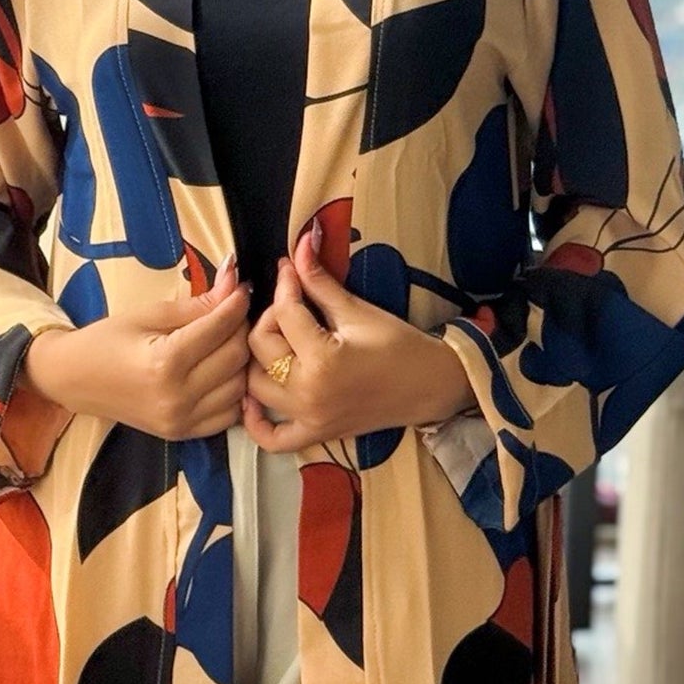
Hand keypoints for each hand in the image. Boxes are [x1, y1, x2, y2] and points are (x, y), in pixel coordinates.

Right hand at [21, 255, 252, 441]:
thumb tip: (234, 281)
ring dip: (240, 360)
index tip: (241, 287)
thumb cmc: (106, 340)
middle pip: (235, 357)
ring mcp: (181, 420)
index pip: (220, 328)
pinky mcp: (183, 434)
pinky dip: (232, 391)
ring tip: (226, 340)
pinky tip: (220, 372)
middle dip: (240, 328)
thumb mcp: (148, 314)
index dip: (236, 303)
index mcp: (165, 362)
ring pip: (238, 386)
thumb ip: (196, 303)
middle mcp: (178, 396)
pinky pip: (229, 414)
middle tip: (232, 312)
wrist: (74, 380)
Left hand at [242, 224, 477, 452]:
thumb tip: (300, 243)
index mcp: (323, 360)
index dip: (286, 284)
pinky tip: (255, 399)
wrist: (429, 385)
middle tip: (291, 305)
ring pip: (254, 387)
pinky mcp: (315, 434)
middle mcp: (309, 394)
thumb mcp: (357, 310)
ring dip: (258, 360)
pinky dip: (256, 422)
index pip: (285, 312)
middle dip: (271, 317)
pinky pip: (272, 439)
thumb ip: (320, 281)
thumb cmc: (399, 346)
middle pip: (261, 348)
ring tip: (279, 341)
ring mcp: (309, 418)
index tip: (291, 268)